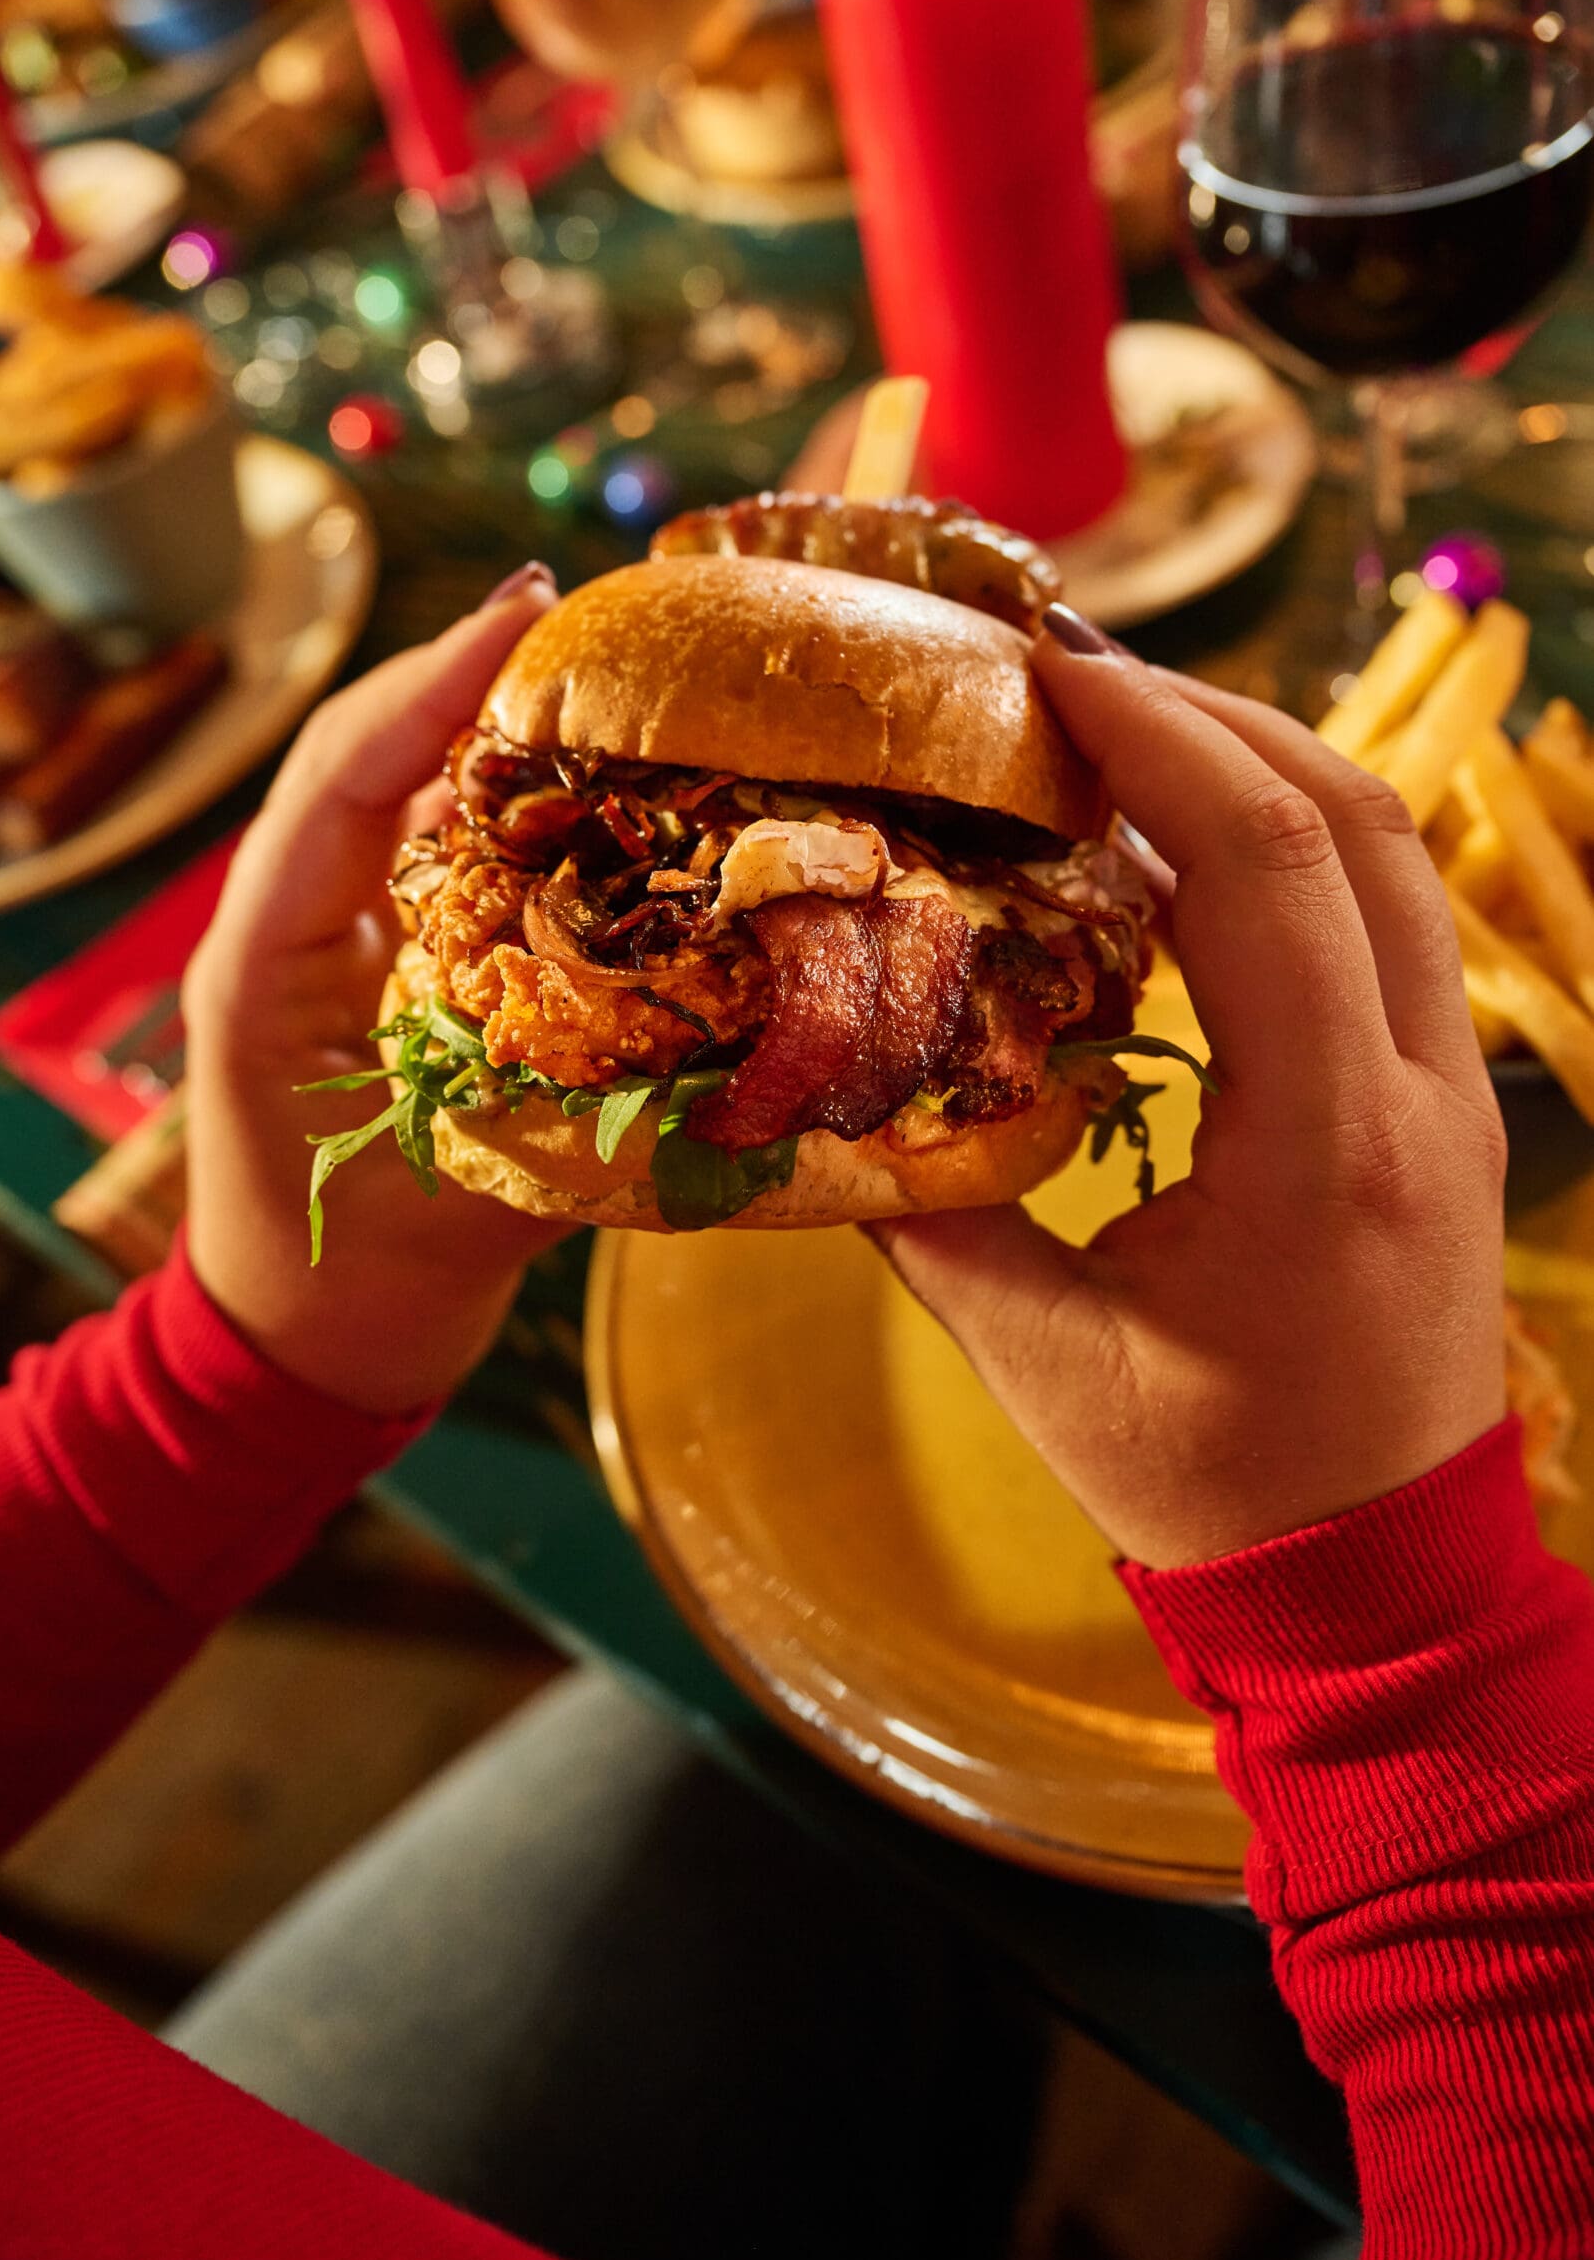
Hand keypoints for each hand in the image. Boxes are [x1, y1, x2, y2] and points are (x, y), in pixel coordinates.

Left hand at [184, 568, 562, 1413]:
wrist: (304, 1349)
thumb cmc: (361, 1289)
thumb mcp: (466, 1200)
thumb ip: (568, 1111)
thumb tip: (715, 1031)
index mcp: (263, 964)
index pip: (338, 781)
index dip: (427, 688)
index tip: (521, 613)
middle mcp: (286, 927)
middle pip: (365, 755)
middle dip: (464, 675)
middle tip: (578, 612)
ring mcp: (324, 941)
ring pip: (397, 789)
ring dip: (488, 727)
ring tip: (600, 672)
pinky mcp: (370, 963)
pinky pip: (433, 850)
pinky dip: (506, 806)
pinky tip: (592, 783)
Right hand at [877, 615, 1509, 1568]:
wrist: (1379, 1590)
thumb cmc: (1214, 1491)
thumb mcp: (1042, 1365)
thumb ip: (924, 1216)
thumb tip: (800, 1093)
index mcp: (1327, 1146)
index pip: (1267, 869)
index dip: (1163, 740)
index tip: (1051, 669)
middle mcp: (1423, 1094)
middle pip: (1358, 819)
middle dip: (1214, 716)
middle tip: (1069, 676)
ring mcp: (1458, 1095)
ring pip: (1394, 859)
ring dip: (1265, 768)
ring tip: (1123, 736)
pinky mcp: (1448, 1107)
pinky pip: (1388, 923)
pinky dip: (1291, 852)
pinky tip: (1181, 859)